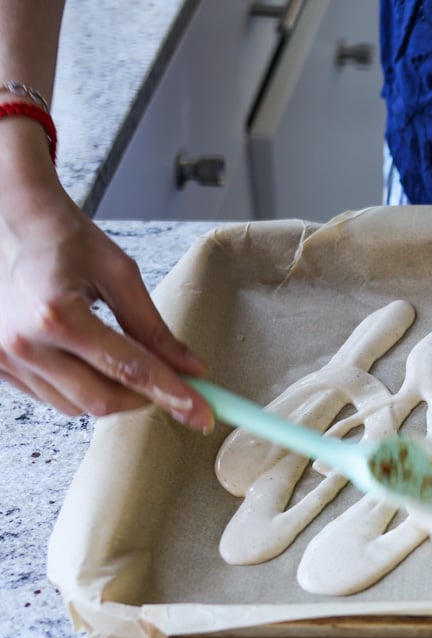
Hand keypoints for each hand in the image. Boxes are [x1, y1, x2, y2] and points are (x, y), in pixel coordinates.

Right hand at [0, 128, 212, 428]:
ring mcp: (4, 356)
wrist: (9, 219)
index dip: (172, 394)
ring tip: (124, 360)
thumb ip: (154, 328)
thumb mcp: (119, 274)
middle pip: (102, 399)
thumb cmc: (59, 236)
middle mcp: (25, 342)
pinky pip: (49, 398)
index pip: (129, 370)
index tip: (201, 413)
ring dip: (112, 394)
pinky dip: (80, 389)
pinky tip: (91, 362)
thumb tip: (190, 367)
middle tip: (170, 382)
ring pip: (75, 406)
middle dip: (144, 397)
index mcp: (58, 315)